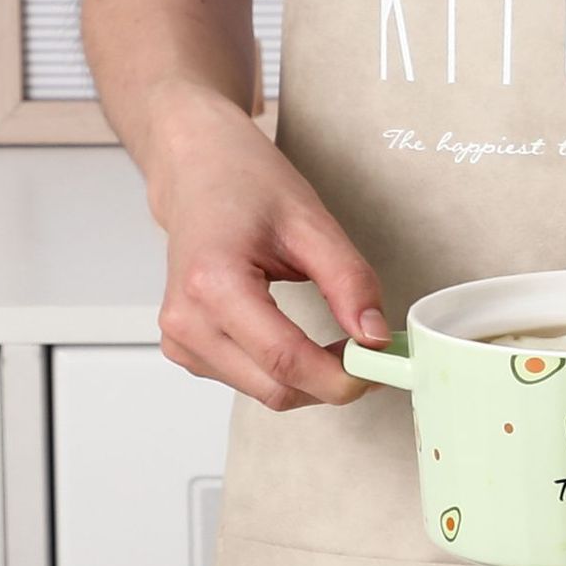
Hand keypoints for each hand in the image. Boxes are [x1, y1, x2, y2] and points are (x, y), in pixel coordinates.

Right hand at [149, 89, 388, 410]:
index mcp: (212, 284)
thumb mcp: (312, 223)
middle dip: (333, 383)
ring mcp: (181, 340)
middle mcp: (187, 321)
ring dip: (312, 380)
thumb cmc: (245, 185)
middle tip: (373, 355)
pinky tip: (304, 342)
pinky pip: (250, 381)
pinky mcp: (187, 349)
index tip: (383, 367)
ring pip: (265, 393)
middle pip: (276, 389)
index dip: (342, 377)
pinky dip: (287, 373)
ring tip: (341, 344)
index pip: (286, 361)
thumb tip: (375, 339)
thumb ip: (349, 283)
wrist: (197, 172)